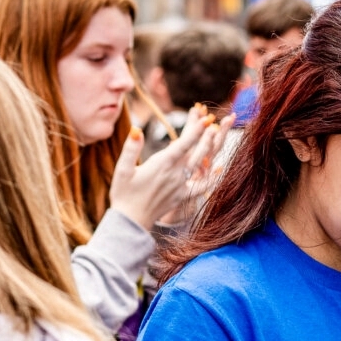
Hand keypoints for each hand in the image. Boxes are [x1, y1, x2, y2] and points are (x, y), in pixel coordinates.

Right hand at [109, 106, 231, 230]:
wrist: (131, 221)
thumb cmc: (123, 194)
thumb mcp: (122, 170)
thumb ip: (131, 149)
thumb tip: (137, 129)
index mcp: (162, 164)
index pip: (184, 144)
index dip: (196, 130)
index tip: (207, 119)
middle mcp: (175, 174)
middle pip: (196, 152)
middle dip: (207, 136)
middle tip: (216, 123)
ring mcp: (181, 186)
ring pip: (201, 166)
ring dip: (210, 151)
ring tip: (218, 138)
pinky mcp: (183, 196)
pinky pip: (202, 187)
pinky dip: (212, 178)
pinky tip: (218, 169)